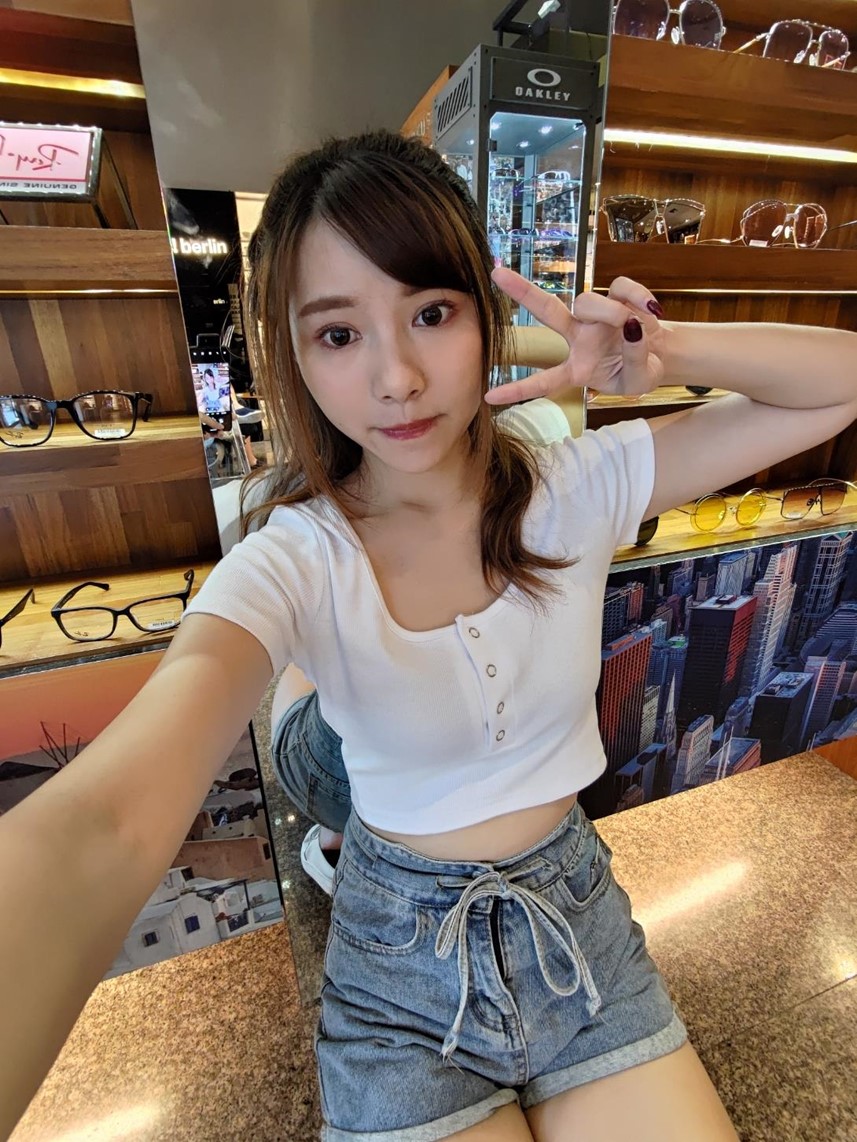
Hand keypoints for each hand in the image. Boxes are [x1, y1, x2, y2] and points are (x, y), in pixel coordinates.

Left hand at [485, 268, 667, 405]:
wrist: (661, 357)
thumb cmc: (640, 373)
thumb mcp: (639, 382)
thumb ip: (635, 360)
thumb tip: (632, 327)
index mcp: (576, 369)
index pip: (544, 381)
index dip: (518, 390)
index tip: (489, 397)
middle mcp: (579, 338)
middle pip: (547, 310)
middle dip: (522, 292)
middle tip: (496, 274)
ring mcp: (595, 316)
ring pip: (588, 300)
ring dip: (611, 312)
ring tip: (637, 327)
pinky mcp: (617, 296)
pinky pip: (620, 287)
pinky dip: (637, 296)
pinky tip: (652, 311)